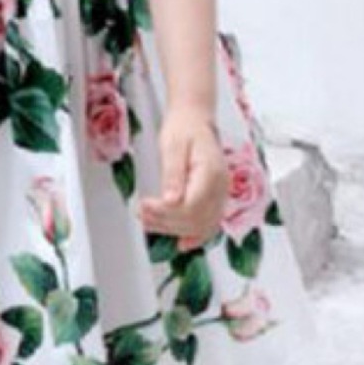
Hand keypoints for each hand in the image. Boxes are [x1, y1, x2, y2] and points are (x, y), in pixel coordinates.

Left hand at [139, 107, 228, 250]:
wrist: (194, 120)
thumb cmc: (183, 129)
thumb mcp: (172, 146)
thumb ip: (172, 174)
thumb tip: (170, 201)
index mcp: (211, 173)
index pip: (191, 206)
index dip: (166, 212)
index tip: (144, 206)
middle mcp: (221, 187)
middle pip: (196, 220)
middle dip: (166, 223)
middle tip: (142, 215)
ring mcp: (221, 195)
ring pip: (202, 226)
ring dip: (175, 230)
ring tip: (150, 223)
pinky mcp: (216, 199)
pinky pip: (210, 224)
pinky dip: (195, 236)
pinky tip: (181, 243)